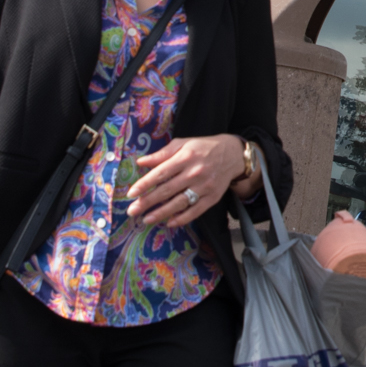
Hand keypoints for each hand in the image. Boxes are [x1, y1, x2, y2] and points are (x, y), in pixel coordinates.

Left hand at [127, 134, 249, 227]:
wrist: (233, 154)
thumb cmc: (203, 148)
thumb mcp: (183, 144)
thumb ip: (162, 154)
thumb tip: (141, 162)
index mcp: (186, 157)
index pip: (161, 173)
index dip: (145, 184)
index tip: (131, 193)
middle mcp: (195, 173)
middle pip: (168, 190)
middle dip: (148, 202)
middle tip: (132, 211)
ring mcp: (205, 187)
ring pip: (180, 203)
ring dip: (162, 213)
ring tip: (147, 219)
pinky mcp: (213, 197)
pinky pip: (196, 211)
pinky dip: (183, 218)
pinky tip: (170, 222)